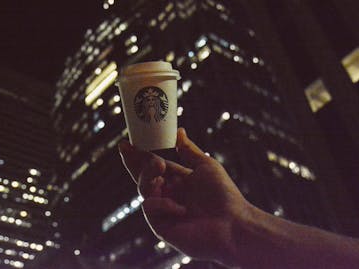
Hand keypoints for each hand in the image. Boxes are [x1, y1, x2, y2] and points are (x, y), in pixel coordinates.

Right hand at [119, 128, 253, 265]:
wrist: (233, 224)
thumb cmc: (224, 196)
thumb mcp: (205, 166)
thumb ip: (188, 150)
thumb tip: (178, 130)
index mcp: (178, 182)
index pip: (153, 166)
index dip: (139, 156)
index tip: (126, 143)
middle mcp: (169, 196)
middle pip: (143, 177)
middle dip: (136, 163)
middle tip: (135, 151)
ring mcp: (164, 212)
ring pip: (143, 190)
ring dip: (148, 176)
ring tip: (160, 167)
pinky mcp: (161, 227)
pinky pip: (150, 208)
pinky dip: (162, 203)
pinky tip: (179, 207)